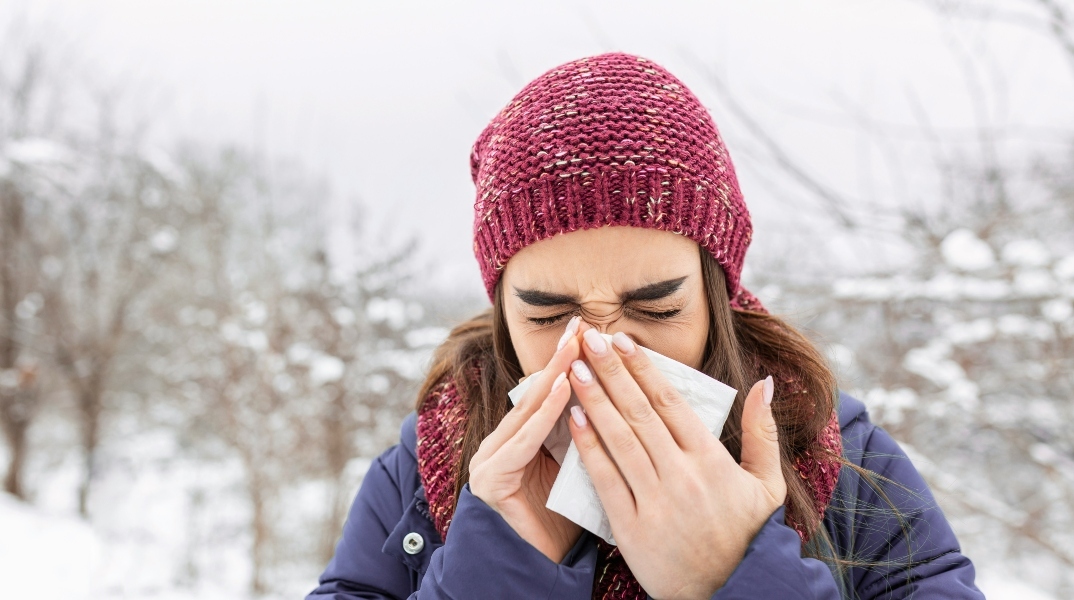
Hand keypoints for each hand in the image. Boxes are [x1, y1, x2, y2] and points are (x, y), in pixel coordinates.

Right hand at [468, 318, 584, 562]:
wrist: (545, 567)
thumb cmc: (569, 518)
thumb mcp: (582, 465)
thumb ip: (587, 432)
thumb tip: (618, 390)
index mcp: (524, 440)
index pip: (551, 394)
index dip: (571, 362)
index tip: (592, 331)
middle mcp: (502, 444)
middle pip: (538, 395)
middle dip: (562, 359)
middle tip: (582, 326)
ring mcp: (492, 460)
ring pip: (528, 411)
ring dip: (555, 378)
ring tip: (577, 350)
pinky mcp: (491, 479)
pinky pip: (523, 441)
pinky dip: (544, 414)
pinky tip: (564, 391)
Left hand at [565, 322, 785, 598]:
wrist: (729, 596)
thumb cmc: (746, 536)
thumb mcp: (767, 485)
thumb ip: (764, 433)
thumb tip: (766, 383)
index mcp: (711, 461)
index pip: (670, 403)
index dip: (643, 368)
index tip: (622, 340)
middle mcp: (681, 476)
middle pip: (639, 413)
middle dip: (611, 371)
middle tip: (589, 338)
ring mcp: (655, 502)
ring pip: (619, 440)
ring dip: (593, 401)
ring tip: (575, 369)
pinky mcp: (633, 528)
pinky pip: (606, 479)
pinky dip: (589, 448)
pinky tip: (573, 419)